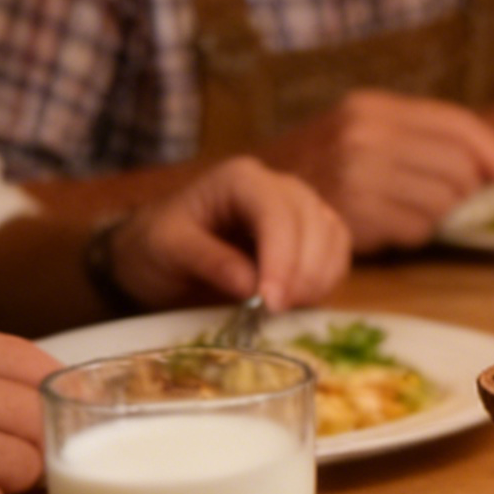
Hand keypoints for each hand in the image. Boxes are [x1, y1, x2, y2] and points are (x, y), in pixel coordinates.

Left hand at [109, 155, 350, 308]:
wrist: (159, 250)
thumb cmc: (157, 245)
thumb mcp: (166, 250)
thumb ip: (207, 260)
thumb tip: (250, 285)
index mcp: (239, 179)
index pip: (276, 212)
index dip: (281, 257)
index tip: (270, 302)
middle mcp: (277, 185)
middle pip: (313, 221)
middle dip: (303, 271)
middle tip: (277, 313)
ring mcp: (299, 207)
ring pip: (332, 236)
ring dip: (319, 278)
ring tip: (287, 311)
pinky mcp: (311, 233)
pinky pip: (336, 253)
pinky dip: (326, 280)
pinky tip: (300, 302)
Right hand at [258, 89, 493, 251]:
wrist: (256, 195)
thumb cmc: (324, 162)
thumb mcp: (363, 128)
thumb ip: (423, 136)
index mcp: (372, 107)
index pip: (454, 123)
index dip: (489, 148)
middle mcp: (365, 136)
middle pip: (458, 166)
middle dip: (463, 185)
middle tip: (447, 193)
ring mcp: (359, 176)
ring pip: (443, 201)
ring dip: (435, 211)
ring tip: (405, 206)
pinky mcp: (356, 216)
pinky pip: (418, 228)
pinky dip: (412, 231)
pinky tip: (387, 223)